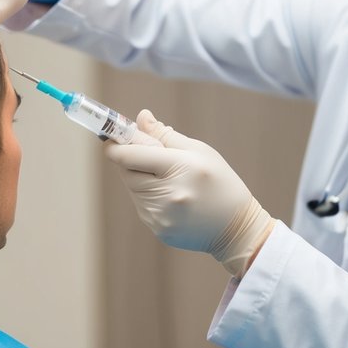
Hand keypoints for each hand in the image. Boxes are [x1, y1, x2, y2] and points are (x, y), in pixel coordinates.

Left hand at [104, 110, 275, 276]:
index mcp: (179, 168)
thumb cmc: (220, 183)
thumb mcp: (199, 151)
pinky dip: (148, 196)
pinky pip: (141, 205)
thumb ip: (165, 135)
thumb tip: (141, 118)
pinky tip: (172, 197)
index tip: (112, 137)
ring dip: (140, 178)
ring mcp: (159, 216)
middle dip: (130, 159)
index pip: (130, 155)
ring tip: (169, 179)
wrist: (236, 228)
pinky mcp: (157, 229)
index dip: (115, 145)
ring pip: (132, 188)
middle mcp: (166, 194)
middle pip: (126, 171)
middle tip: (148, 154)